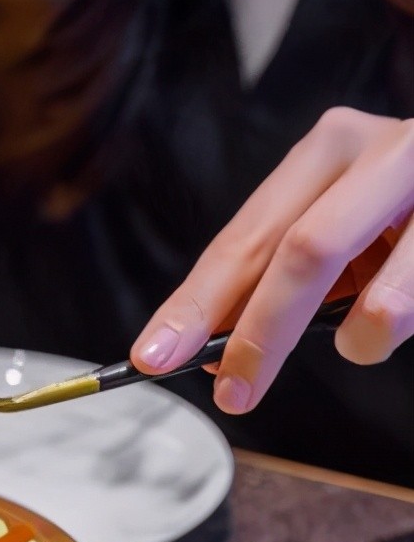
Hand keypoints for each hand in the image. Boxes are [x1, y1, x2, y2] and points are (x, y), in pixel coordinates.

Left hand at [131, 108, 413, 413]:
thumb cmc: (408, 216)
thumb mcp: (343, 232)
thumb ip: (283, 277)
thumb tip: (215, 349)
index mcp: (328, 151)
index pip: (242, 239)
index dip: (195, 304)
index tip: (153, 357)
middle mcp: (383, 149)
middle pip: (298, 254)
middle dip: (257, 337)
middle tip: (233, 392)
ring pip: (382, 299)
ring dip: (362, 341)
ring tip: (366, 341)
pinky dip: (402, 324)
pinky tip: (408, 309)